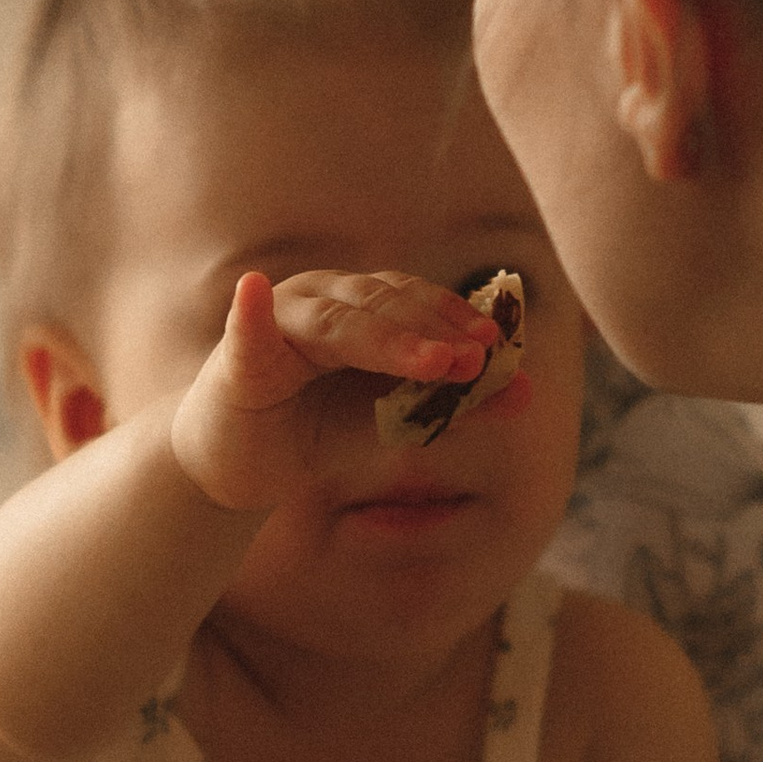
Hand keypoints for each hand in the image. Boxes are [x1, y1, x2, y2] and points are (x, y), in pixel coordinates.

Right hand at [169, 270, 494, 512]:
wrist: (242, 471)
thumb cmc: (314, 433)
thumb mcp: (393, 423)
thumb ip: (452, 407)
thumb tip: (526, 392)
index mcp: (359, 308)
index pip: (413, 300)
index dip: (455, 319)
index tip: (498, 346)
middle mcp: (320, 301)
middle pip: (383, 306)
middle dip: (433, 332)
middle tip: (476, 359)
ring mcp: (276, 322)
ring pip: (336, 323)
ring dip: (387, 337)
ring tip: (435, 359)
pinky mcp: (237, 358)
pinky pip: (246, 331)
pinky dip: (249, 311)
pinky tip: (252, 290)